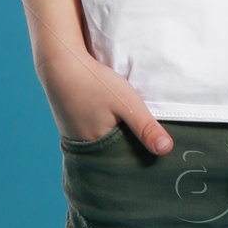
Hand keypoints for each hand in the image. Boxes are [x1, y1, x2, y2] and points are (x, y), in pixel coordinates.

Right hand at [37, 46, 170, 154]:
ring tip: (133, 132)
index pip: (126, 165)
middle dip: (131, 152)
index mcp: (99, 149)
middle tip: (149, 144)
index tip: (156, 157)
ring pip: (105, 145)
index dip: (141, 159)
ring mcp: (76, 137)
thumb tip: (166, 150)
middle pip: (115, 157)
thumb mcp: (126, 103)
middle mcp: (85, 148)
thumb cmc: (94, 81)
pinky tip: (113, 121)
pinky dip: (105, 131)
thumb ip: (145, 127)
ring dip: (118, 141)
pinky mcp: (72, 126)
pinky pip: (94, 135)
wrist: (60, 63)